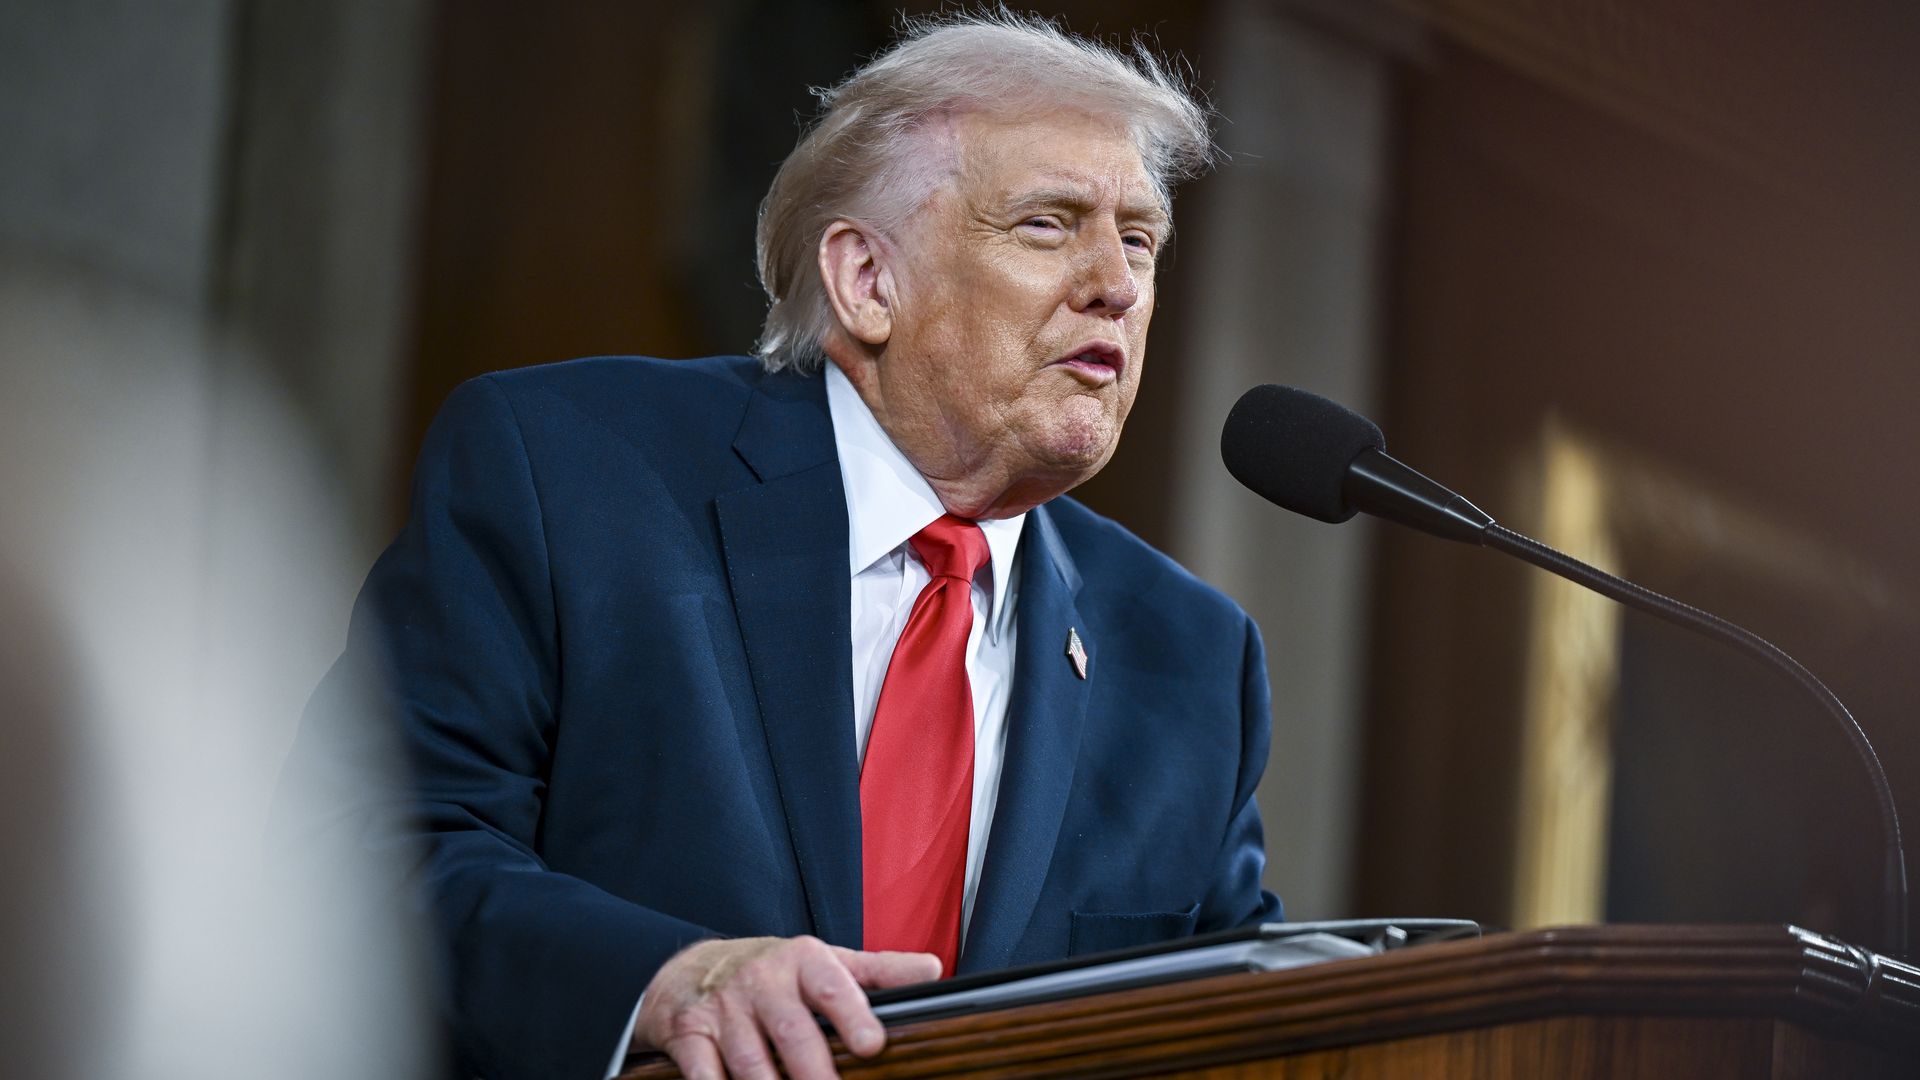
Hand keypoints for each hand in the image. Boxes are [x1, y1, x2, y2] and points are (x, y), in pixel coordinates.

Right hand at [634, 936, 941, 1078]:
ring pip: (749, 1060)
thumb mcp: (824, 963)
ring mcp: (724, 1008)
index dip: (853, 1014)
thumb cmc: (771, 973)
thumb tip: (934, 971)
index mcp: (803, 961)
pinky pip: (703, 1072)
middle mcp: (762, 980)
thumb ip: (878, 971)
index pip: (833, 986)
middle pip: (793, 1032)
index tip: (871, 1045)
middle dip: (814, 1071)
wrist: (689, 970)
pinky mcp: (690, 1034)